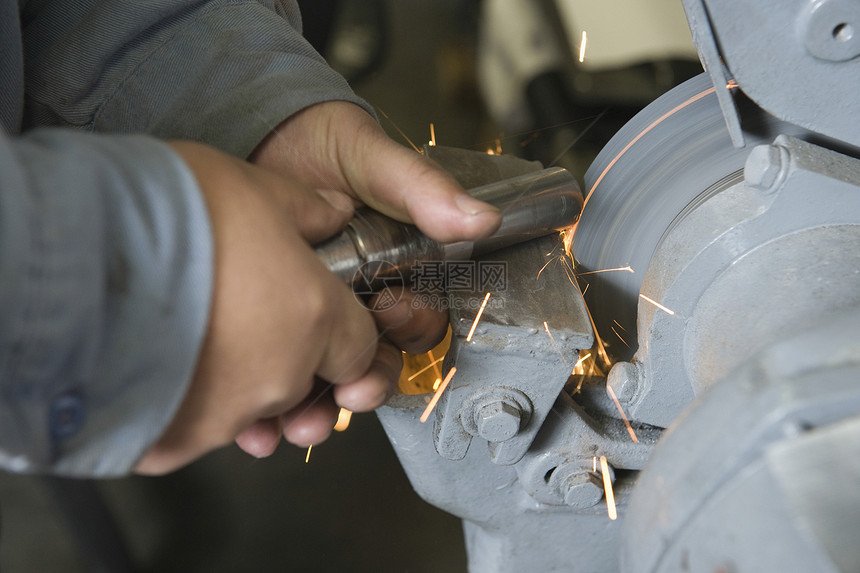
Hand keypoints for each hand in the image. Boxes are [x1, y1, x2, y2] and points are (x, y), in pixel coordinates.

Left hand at [136, 103, 500, 472]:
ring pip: (318, 383)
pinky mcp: (260, 328)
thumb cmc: (321, 142)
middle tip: (346, 397)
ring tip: (291, 424)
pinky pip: (266, 378)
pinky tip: (251, 427)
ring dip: (310, 412)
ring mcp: (304, 318)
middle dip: (360, 389)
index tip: (386, 314)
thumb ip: (420, 188)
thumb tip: (478, 218)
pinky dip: (258, 411)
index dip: (405, 329)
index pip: (414, 321)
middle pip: (367, 365)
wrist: (254, 135)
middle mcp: (352, 302)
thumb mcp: (371, 158)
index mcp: (390, 271)